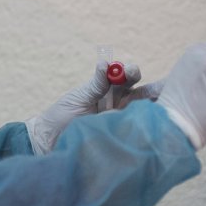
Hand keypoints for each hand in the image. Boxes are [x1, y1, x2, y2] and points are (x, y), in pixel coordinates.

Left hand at [26, 60, 143, 154]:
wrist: (49, 141)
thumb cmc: (62, 116)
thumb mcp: (79, 97)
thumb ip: (96, 84)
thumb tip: (104, 64)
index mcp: (109, 89)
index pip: (127, 76)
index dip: (132, 72)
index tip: (129, 71)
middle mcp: (120, 103)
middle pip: (142, 93)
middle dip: (152, 89)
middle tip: (156, 89)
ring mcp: (121, 121)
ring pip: (142, 112)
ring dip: (149, 108)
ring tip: (154, 105)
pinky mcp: (120, 137)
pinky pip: (133, 130)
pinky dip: (139, 126)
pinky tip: (139, 124)